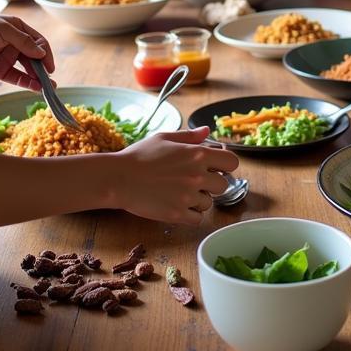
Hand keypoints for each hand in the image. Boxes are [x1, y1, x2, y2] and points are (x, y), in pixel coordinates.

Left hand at [0, 12, 53, 90]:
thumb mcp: (3, 29)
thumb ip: (23, 41)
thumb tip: (42, 54)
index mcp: (18, 29)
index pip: (39, 42)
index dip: (46, 54)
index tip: (49, 65)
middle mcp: (15, 44)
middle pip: (35, 57)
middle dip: (43, 68)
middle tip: (50, 79)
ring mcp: (6, 58)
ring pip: (27, 70)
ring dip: (38, 78)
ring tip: (48, 87)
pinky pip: (16, 78)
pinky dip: (26, 83)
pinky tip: (35, 87)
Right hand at [108, 127, 240, 224]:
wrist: (119, 178)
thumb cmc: (140, 155)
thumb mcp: (165, 138)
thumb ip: (189, 137)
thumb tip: (207, 131)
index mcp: (198, 154)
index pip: (232, 162)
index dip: (225, 165)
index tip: (215, 167)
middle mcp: (197, 176)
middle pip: (223, 185)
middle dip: (212, 183)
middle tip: (194, 181)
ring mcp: (188, 197)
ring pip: (209, 203)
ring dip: (199, 199)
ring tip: (180, 192)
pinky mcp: (177, 215)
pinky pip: (197, 219)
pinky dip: (190, 214)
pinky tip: (178, 205)